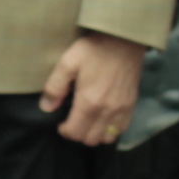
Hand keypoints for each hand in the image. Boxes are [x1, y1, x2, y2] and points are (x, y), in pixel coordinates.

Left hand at [38, 29, 147, 147]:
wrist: (124, 39)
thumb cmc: (94, 49)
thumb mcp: (67, 63)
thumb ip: (55, 87)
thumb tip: (47, 107)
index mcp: (90, 101)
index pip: (75, 132)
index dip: (64, 131)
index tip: (61, 123)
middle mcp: (108, 110)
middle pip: (91, 139)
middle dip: (78, 134)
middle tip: (72, 122)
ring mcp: (122, 108)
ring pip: (108, 137)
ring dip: (95, 134)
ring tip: (87, 121)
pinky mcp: (132, 104)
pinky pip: (122, 128)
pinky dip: (111, 129)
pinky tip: (103, 118)